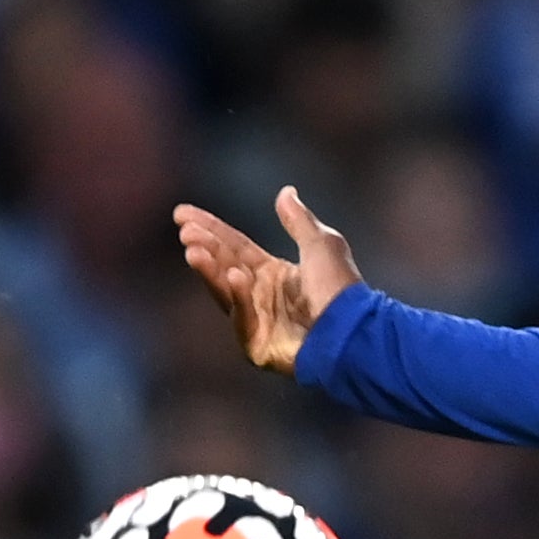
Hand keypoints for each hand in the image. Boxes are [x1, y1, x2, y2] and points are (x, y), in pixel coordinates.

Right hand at [175, 187, 361, 374]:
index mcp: (273, 273)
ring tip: (194, 251)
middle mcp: (261, 296)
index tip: (182, 213)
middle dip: (204, 247)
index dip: (211, 229)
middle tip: (186, 231)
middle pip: (224, 266)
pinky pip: (243, 320)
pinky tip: (235, 277)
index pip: (234, 246)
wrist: (356, 329)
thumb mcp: (321, 245)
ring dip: (209, 271)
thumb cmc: (342, 288)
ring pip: (226, 292)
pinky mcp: (259, 346)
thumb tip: (285, 192)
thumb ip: (300, 221)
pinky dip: (239, 299)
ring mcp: (258, 321)